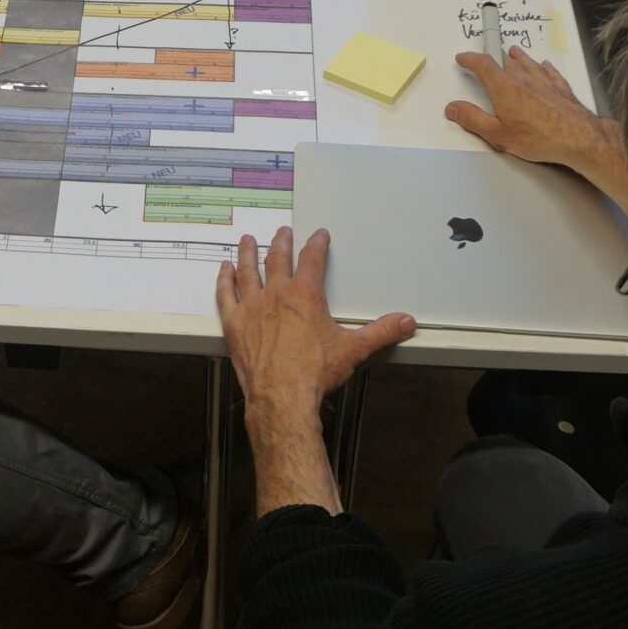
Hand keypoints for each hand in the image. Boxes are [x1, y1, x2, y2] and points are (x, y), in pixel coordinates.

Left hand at [217, 227, 413, 417]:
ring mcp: (252, 308)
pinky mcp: (235, 324)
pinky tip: (223, 271)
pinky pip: (225, 295)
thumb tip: (403, 322)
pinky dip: (224, 280)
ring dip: (249, 253)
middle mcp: (276, 295)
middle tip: (283, 232)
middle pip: (278, 259)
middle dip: (282, 243)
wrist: (283, 396)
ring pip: (248, 271)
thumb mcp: (354, 349)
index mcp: (305, 295)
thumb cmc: (313, 373)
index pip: (312, 259)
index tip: (319, 235)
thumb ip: (381, 332)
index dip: (317, 244)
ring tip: (248, 241)